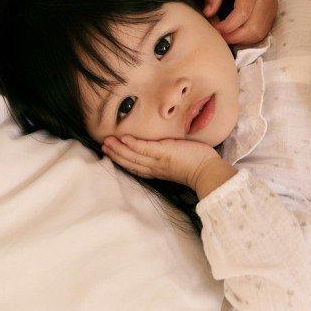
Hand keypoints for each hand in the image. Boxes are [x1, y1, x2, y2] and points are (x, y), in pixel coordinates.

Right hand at [102, 134, 232, 195]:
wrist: (207, 171)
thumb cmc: (197, 165)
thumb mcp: (177, 163)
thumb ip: (167, 158)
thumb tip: (164, 149)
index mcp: (157, 170)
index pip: (136, 166)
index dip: (123, 160)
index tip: (112, 154)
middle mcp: (154, 167)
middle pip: (130, 162)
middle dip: (116, 154)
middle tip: (103, 146)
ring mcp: (158, 160)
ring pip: (133, 156)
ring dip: (119, 149)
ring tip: (107, 142)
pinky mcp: (164, 152)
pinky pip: (144, 148)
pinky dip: (133, 144)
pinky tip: (124, 139)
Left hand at [204, 0, 277, 45]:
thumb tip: (208, 14)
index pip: (242, 13)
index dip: (227, 26)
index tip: (214, 27)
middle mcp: (265, 0)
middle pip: (253, 29)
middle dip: (233, 37)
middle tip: (218, 35)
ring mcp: (271, 9)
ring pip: (258, 34)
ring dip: (241, 40)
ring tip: (226, 34)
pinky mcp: (272, 15)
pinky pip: (262, 33)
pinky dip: (248, 38)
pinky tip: (236, 33)